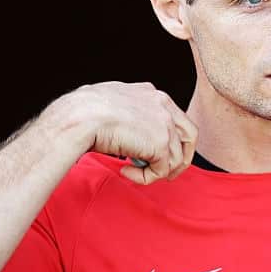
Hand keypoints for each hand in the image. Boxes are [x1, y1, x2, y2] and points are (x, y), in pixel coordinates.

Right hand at [49, 81, 196, 184]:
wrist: (80, 116)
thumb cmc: (84, 111)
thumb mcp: (113, 103)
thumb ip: (128, 112)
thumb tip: (127, 129)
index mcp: (152, 94)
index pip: (175, 118)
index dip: (170, 138)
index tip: (157, 152)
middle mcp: (164, 106)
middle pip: (189, 136)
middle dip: (181, 157)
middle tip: (166, 172)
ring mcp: (165, 124)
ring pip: (176, 158)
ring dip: (155, 171)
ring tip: (132, 171)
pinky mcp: (160, 144)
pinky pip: (162, 171)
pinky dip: (145, 177)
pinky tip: (126, 171)